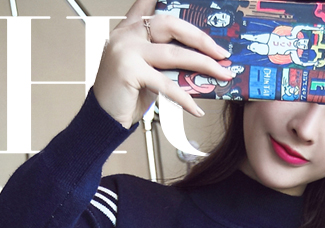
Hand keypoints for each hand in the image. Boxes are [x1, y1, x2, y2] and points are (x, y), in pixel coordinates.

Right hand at [93, 0, 234, 124]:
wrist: (103, 119)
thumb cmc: (126, 94)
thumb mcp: (146, 69)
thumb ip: (163, 57)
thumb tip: (199, 60)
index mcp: (130, 28)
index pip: (150, 3)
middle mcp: (127, 34)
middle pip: (171, 24)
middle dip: (201, 38)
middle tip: (222, 52)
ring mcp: (126, 50)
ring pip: (173, 53)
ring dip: (203, 65)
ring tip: (222, 74)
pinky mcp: (129, 71)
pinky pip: (165, 83)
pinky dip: (184, 98)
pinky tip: (197, 108)